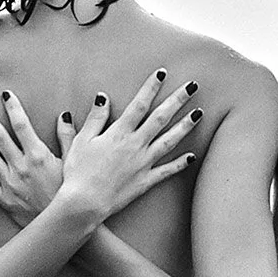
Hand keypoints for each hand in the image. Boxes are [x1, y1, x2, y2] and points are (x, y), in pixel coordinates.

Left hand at [0, 91, 63, 224]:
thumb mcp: (74, 163)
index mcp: (38, 155)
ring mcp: (9, 182)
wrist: (65, 225)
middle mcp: (20, 166)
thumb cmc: (72, 193)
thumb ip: (69, 137)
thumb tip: (64, 115)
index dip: (12, 108)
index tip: (5, 94)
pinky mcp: (4, 198)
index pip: (21, 125)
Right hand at [47, 68, 200, 224]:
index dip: (151, 86)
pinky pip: (167, 171)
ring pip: (170, 141)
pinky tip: (192, 156)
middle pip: (161, 118)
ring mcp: (143, 163)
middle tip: (194, 86)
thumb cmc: (78, 172)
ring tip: (199, 113)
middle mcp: (135, 145)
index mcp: (119, 133)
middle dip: (178, 99)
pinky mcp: (145, 181)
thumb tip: (102, 97)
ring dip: (185, 126)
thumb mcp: (81, 141)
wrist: (84, 204)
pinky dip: (180, 163)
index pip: (139, 104)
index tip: (162, 73)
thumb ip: (94, 118)